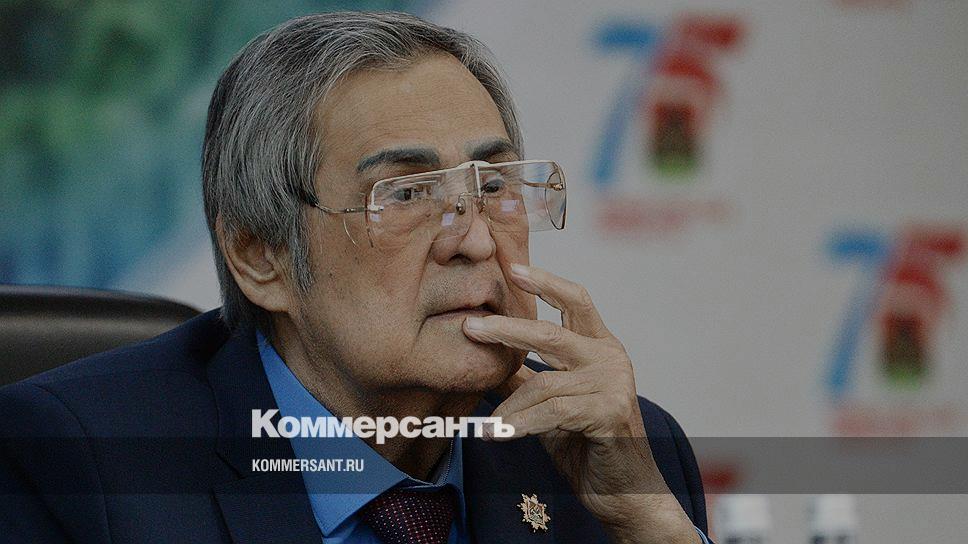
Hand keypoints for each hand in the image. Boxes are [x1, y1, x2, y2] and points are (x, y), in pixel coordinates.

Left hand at [462, 263, 697, 543]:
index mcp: (599, 345)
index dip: (545, 281)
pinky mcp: (610, 412)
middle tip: (470, 326)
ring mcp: (613, 383)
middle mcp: (610, 357)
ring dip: (508, 405)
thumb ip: (526, 379)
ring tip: (481, 423)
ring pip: (544, 382)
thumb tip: (484, 359)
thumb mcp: (551, 403)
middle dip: (507, 329)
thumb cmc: (587, 444)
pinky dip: (519, 424)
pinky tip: (496, 433)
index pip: (574, 300)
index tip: (511, 267)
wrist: (625, 490)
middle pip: (551, 332)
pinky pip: (552, 413)